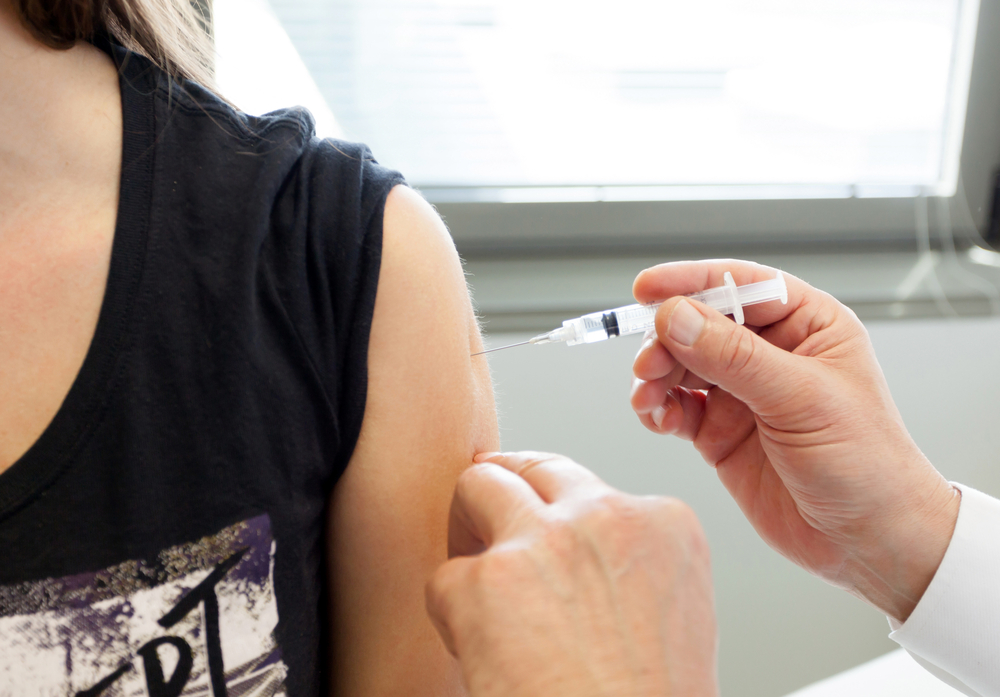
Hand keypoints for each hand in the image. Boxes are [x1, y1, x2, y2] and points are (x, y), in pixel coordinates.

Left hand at [426, 451, 717, 696]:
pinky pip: (444, 577)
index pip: (592, 488)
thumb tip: (581, 562)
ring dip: (468, 529)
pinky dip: (451, 614)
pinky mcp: (483, 580)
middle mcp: (605, 516)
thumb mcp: (675, 614)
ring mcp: (541, 540)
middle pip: (534, 468)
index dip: (561, 515)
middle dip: (507, 489)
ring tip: (473, 582)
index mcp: (664, 525)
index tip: (548, 539)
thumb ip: (629, 566)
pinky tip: (480, 651)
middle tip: (486, 519)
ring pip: (476, 486)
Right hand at [630, 260, 959, 621]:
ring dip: (656, 375)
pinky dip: (658, 408)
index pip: (742, 286)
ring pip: (682, 364)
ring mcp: (743, 394)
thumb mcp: (800, 399)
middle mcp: (772, 354)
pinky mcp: (722, 432)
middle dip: (667, 339)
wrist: (868, 542)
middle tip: (648, 364)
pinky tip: (656, 417)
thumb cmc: (865, 463)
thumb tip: (675, 317)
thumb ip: (734, 356)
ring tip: (647, 396)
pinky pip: (677, 407)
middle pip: (701, 323)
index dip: (692, 282)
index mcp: (808, 326)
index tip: (647, 288)